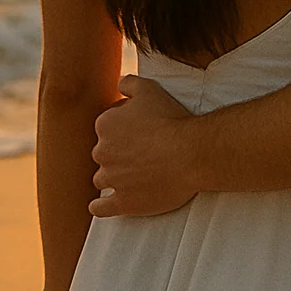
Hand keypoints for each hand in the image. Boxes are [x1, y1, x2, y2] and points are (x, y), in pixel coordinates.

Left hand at [90, 75, 196, 216]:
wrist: (190, 153)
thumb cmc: (172, 119)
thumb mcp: (150, 89)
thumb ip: (129, 83)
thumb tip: (119, 83)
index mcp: (105, 125)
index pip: (108, 127)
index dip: (125, 129)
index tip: (141, 132)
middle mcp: (101, 152)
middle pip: (104, 153)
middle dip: (118, 153)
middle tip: (142, 152)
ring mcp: (111, 179)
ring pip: (103, 178)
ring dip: (113, 177)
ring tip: (133, 176)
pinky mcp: (122, 202)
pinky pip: (101, 208)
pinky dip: (100, 207)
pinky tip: (101, 205)